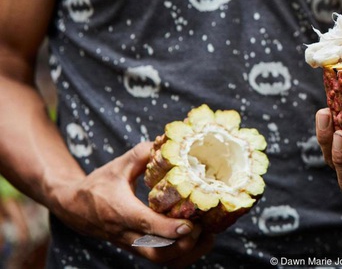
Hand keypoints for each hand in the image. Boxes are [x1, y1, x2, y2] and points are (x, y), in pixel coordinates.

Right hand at [49, 141, 213, 266]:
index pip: (145, 225)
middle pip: (157, 252)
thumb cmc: (100, 184)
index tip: (190, 224)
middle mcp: (126, 233)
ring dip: (187, 253)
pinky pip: (161, 259)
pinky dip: (181, 255)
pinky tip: (198, 241)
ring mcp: (132, 245)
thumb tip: (168, 142)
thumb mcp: (118, 165)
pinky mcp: (138, 249)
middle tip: (203, 228)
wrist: (75, 207)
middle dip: (184, 245)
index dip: (169, 228)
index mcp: (120, 211)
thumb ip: (142, 154)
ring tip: (207, 237)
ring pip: (160, 260)